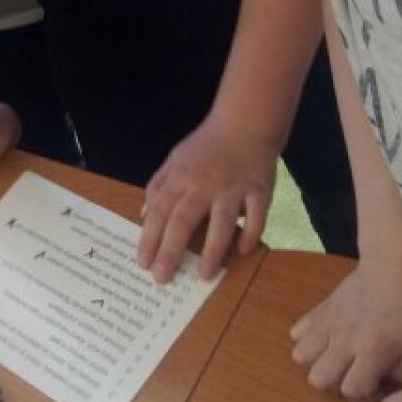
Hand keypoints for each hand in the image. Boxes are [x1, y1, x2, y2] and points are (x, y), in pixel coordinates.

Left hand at [137, 113, 278, 281]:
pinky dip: (251, 234)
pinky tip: (243, 252)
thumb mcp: (175, 160)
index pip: (160, 211)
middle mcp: (203, 184)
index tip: (143, 263)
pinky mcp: (259, 189)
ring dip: (211, 250)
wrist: (244, 122)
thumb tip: (144, 215)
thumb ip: (158, 186)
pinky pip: (257, 216)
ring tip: (203, 275)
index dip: (149, 238)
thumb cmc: (206, 145)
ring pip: (221, 223)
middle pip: (182, 220)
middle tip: (162, 278)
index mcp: (180, 177)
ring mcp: (232, 188)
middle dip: (170, 251)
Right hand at [290, 252, 401, 399]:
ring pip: (300, 356)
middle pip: (317, 378)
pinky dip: (308, 339)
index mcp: (373, 350)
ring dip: (317, 362)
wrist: (394, 262)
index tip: (375, 390)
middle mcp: (344, 340)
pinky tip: (328, 338)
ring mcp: (328, 322)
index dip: (362, 399)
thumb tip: (385, 384)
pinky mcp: (320, 308)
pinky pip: (297, 331)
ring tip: (337, 357)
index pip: (351, 390)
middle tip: (354, 374)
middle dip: (335, 383)